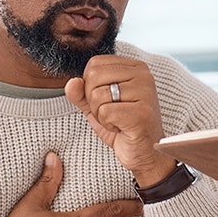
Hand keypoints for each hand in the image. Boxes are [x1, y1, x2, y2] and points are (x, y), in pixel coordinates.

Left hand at [65, 55, 177, 185]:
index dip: (90, 86)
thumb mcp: (97, 106)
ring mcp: (145, 93)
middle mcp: (143, 76)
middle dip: (93, 100)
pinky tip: (122, 129)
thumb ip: (81, 93)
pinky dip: (107, 125)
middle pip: (93, 76)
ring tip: (118, 121)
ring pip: (97, 95)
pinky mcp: (141, 112)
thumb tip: (72, 82)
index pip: (95, 63)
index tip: (108, 101)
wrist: (145, 153)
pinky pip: (105, 112)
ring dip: (101, 115)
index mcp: (135, 68)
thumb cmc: (123, 127)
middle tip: (112, 113)